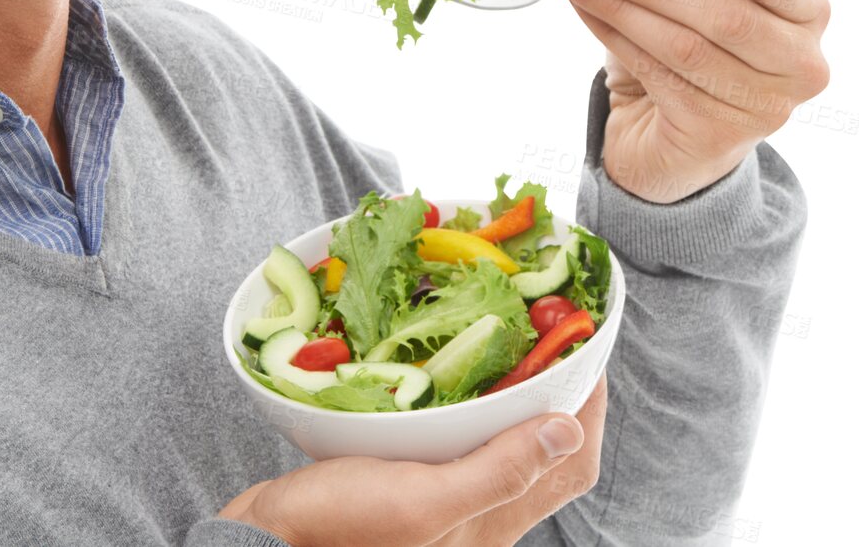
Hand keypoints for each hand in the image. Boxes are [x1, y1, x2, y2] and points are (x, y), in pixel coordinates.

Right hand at [218, 376, 605, 546]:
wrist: (269, 544)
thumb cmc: (339, 529)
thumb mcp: (422, 499)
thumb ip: (496, 470)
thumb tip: (566, 428)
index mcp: (492, 521)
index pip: (572, 461)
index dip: (589, 403)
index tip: (588, 345)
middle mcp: (478, 512)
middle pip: (547, 448)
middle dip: (560, 389)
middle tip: (553, 332)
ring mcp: (443, 496)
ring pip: (505, 439)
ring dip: (517, 391)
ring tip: (509, 341)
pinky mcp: (407, 480)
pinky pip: (459, 437)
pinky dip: (468, 399)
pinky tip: (444, 371)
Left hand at [558, 0, 831, 202]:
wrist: (669, 132)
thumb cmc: (689, 44)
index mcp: (808, 10)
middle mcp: (802, 62)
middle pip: (725, 14)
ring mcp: (767, 106)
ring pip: (685, 45)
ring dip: (622, 9)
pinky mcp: (721, 135)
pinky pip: (660, 77)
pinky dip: (616, 40)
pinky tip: (590, 14)